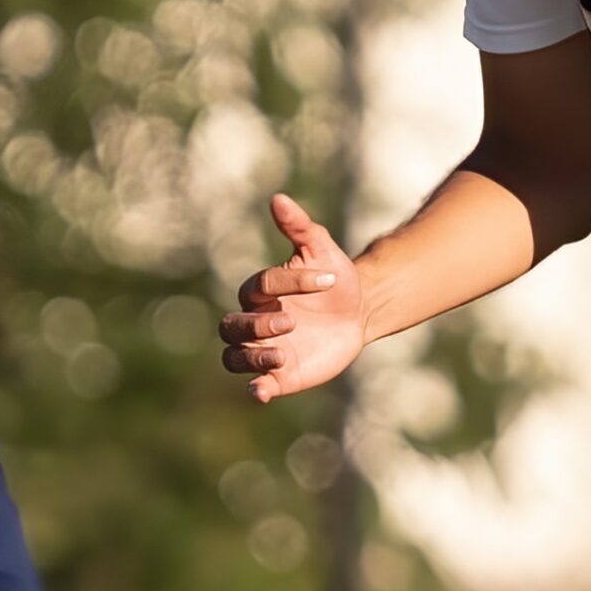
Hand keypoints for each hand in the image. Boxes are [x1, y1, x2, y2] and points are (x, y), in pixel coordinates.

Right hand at [221, 193, 365, 403]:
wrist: (359, 311)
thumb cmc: (336, 278)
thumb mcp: (322, 249)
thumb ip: (299, 227)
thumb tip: (278, 199)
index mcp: (262, 290)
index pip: (261, 286)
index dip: (292, 282)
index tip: (329, 279)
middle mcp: (256, 320)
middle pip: (231, 326)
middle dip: (256, 325)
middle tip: (292, 321)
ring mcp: (265, 348)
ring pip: (234, 357)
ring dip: (252, 357)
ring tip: (281, 355)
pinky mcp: (280, 374)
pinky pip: (257, 385)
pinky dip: (255, 390)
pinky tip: (262, 392)